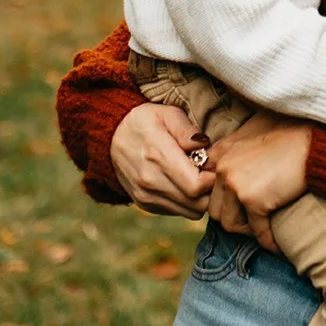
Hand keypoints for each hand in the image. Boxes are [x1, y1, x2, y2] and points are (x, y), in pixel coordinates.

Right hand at [108, 103, 214, 217]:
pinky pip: (179, 212)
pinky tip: (185, 183)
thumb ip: (187, 130)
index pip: (197, 186)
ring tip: (199, 177)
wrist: (110, 138)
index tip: (214, 164)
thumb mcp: (166, 114)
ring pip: (191, 212)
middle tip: (210, 171)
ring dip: (202, 198)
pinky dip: (188, 202)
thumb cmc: (144, 122)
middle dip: (211, 190)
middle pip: (197, 203)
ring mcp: (146, 197)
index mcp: (158, 157)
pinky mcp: (146, 205)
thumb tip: (205, 145)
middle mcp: (150, 182)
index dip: (212, 178)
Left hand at [206, 112, 311, 253]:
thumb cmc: (292, 133)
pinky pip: (257, 232)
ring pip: (230, 224)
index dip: (221, 200)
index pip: (204, 186)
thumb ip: (237, 148)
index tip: (236, 207)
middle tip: (253, 221)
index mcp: (221, 153)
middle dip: (234, 218)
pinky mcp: (254, 200)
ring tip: (263, 229)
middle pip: (215, 209)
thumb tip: (233, 169)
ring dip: (247, 231)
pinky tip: (277, 246)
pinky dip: (268, 242)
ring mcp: (236, 185)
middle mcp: (223, 168)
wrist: (315, 141)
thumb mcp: (255, 131)